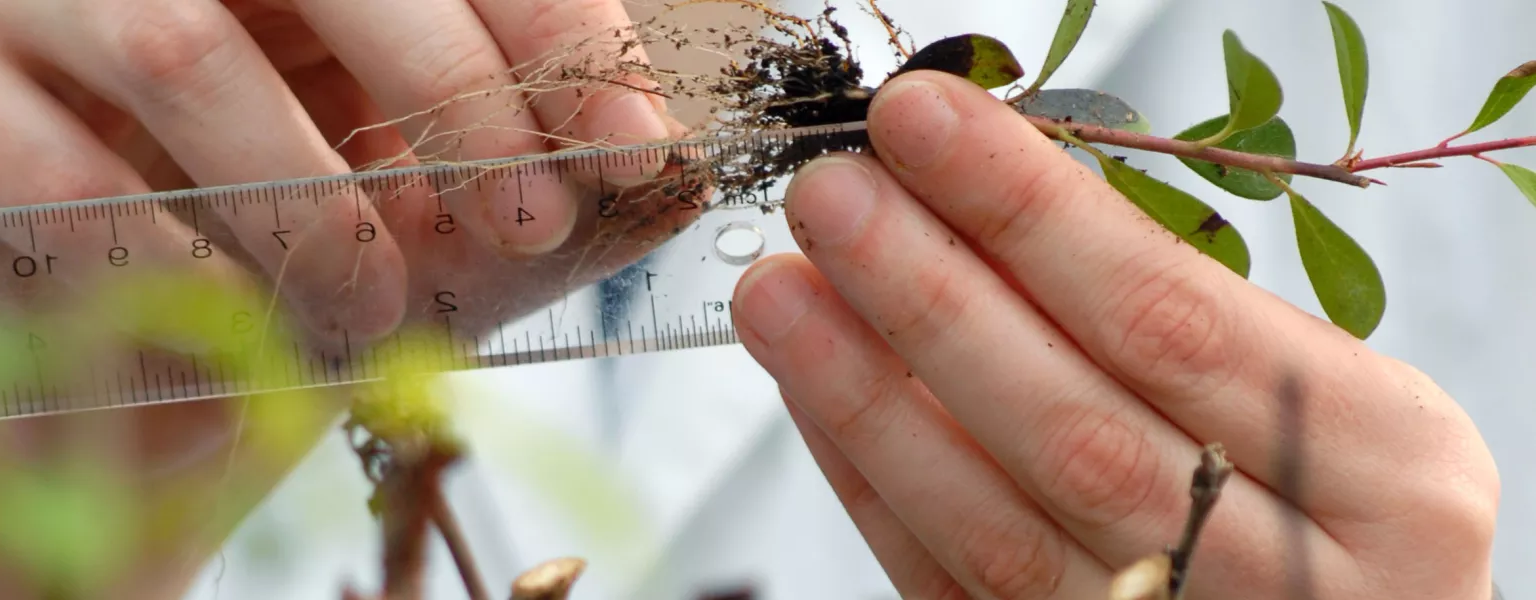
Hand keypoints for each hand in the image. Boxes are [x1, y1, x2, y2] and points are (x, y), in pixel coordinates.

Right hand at [0, 0, 683, 595]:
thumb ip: (550, 182)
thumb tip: (688, 166)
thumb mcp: (454, 228)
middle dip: (450, 88)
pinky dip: (179, 264)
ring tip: (373, 308)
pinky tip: (237, 322)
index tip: (634, 145)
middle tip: (531, 214)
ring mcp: (43, 1)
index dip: (550, 33)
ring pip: (182, 47)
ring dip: (310, 200)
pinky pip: (68, 166)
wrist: (143, 382)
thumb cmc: (308, 277)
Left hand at [732, 70, 1498, 599]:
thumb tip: (973, 199)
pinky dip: (876, 487)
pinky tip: (817, 394)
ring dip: (870, 398)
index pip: (1177, 322)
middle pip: (1078, 431)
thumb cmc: (1340, 497)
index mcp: (1388, 474)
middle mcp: (1296, 580)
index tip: (924, 126)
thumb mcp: (1322, 391)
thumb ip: (1178, 316)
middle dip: (934, 299)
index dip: (1033, 218)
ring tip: (782, 293)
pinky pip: (954, 588)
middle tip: (832, 198)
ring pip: (999, 530)